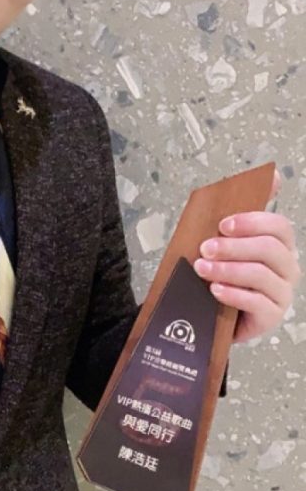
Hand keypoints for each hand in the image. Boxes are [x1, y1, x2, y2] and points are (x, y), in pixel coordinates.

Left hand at [192, 168, 300, 343]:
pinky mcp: (272, 316)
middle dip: (234, 246)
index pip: (278, 227)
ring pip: (261, 275)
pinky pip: (257, 303)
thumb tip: (274, 174)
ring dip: (228, 269)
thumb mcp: (226, 242)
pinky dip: (233, 294)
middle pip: (270, 249)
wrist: (212, 315)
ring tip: (202, 269)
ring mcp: (282, 293)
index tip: (223, 224)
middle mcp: (287, 268)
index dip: (252, 222)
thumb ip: (242, 214)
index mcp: (280, 245)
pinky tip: (215, 290)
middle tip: (205, 248)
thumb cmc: (222, 274)